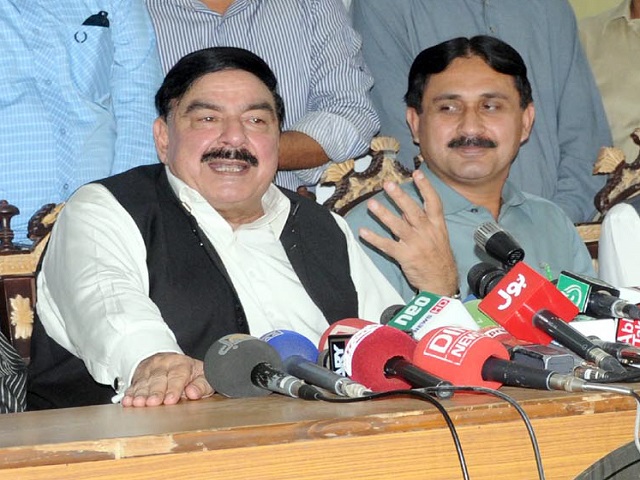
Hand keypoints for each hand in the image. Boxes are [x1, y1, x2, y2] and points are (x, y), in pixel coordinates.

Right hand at [122, 353, 213, 406]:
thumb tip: (194, 393)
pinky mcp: (139, 376)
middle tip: (153, 403)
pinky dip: (130, 394)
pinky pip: (133, 385)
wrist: (172, 361)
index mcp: (182, 364)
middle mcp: (165, 364)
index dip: (174, 388)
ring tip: (138, 403)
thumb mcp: (203, 377)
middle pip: (159, 379)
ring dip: (141, 394)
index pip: (178, 376)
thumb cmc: (190, 373)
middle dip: (156, 392)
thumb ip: (202, 386)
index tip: (171, 400)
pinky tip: (127, 401)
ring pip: (145, 382)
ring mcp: (150, 369)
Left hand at [359, 169, 457, 294]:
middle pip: (412, 211)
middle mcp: (427, 232)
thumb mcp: (437, 237)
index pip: (433, 202)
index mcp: (437, 225)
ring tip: (371, 204)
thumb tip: (403, 209)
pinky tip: (363, 232)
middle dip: (400, 196)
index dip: (425, 187)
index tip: (417, 173)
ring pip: (398, 226)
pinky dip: (375, 239)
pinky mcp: (405, 256)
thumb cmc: (438, 258)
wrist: (442, 281)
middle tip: (388, 184)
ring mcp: (416, 244)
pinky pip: (387, 245)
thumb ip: (420, 222)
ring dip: (383, 214)